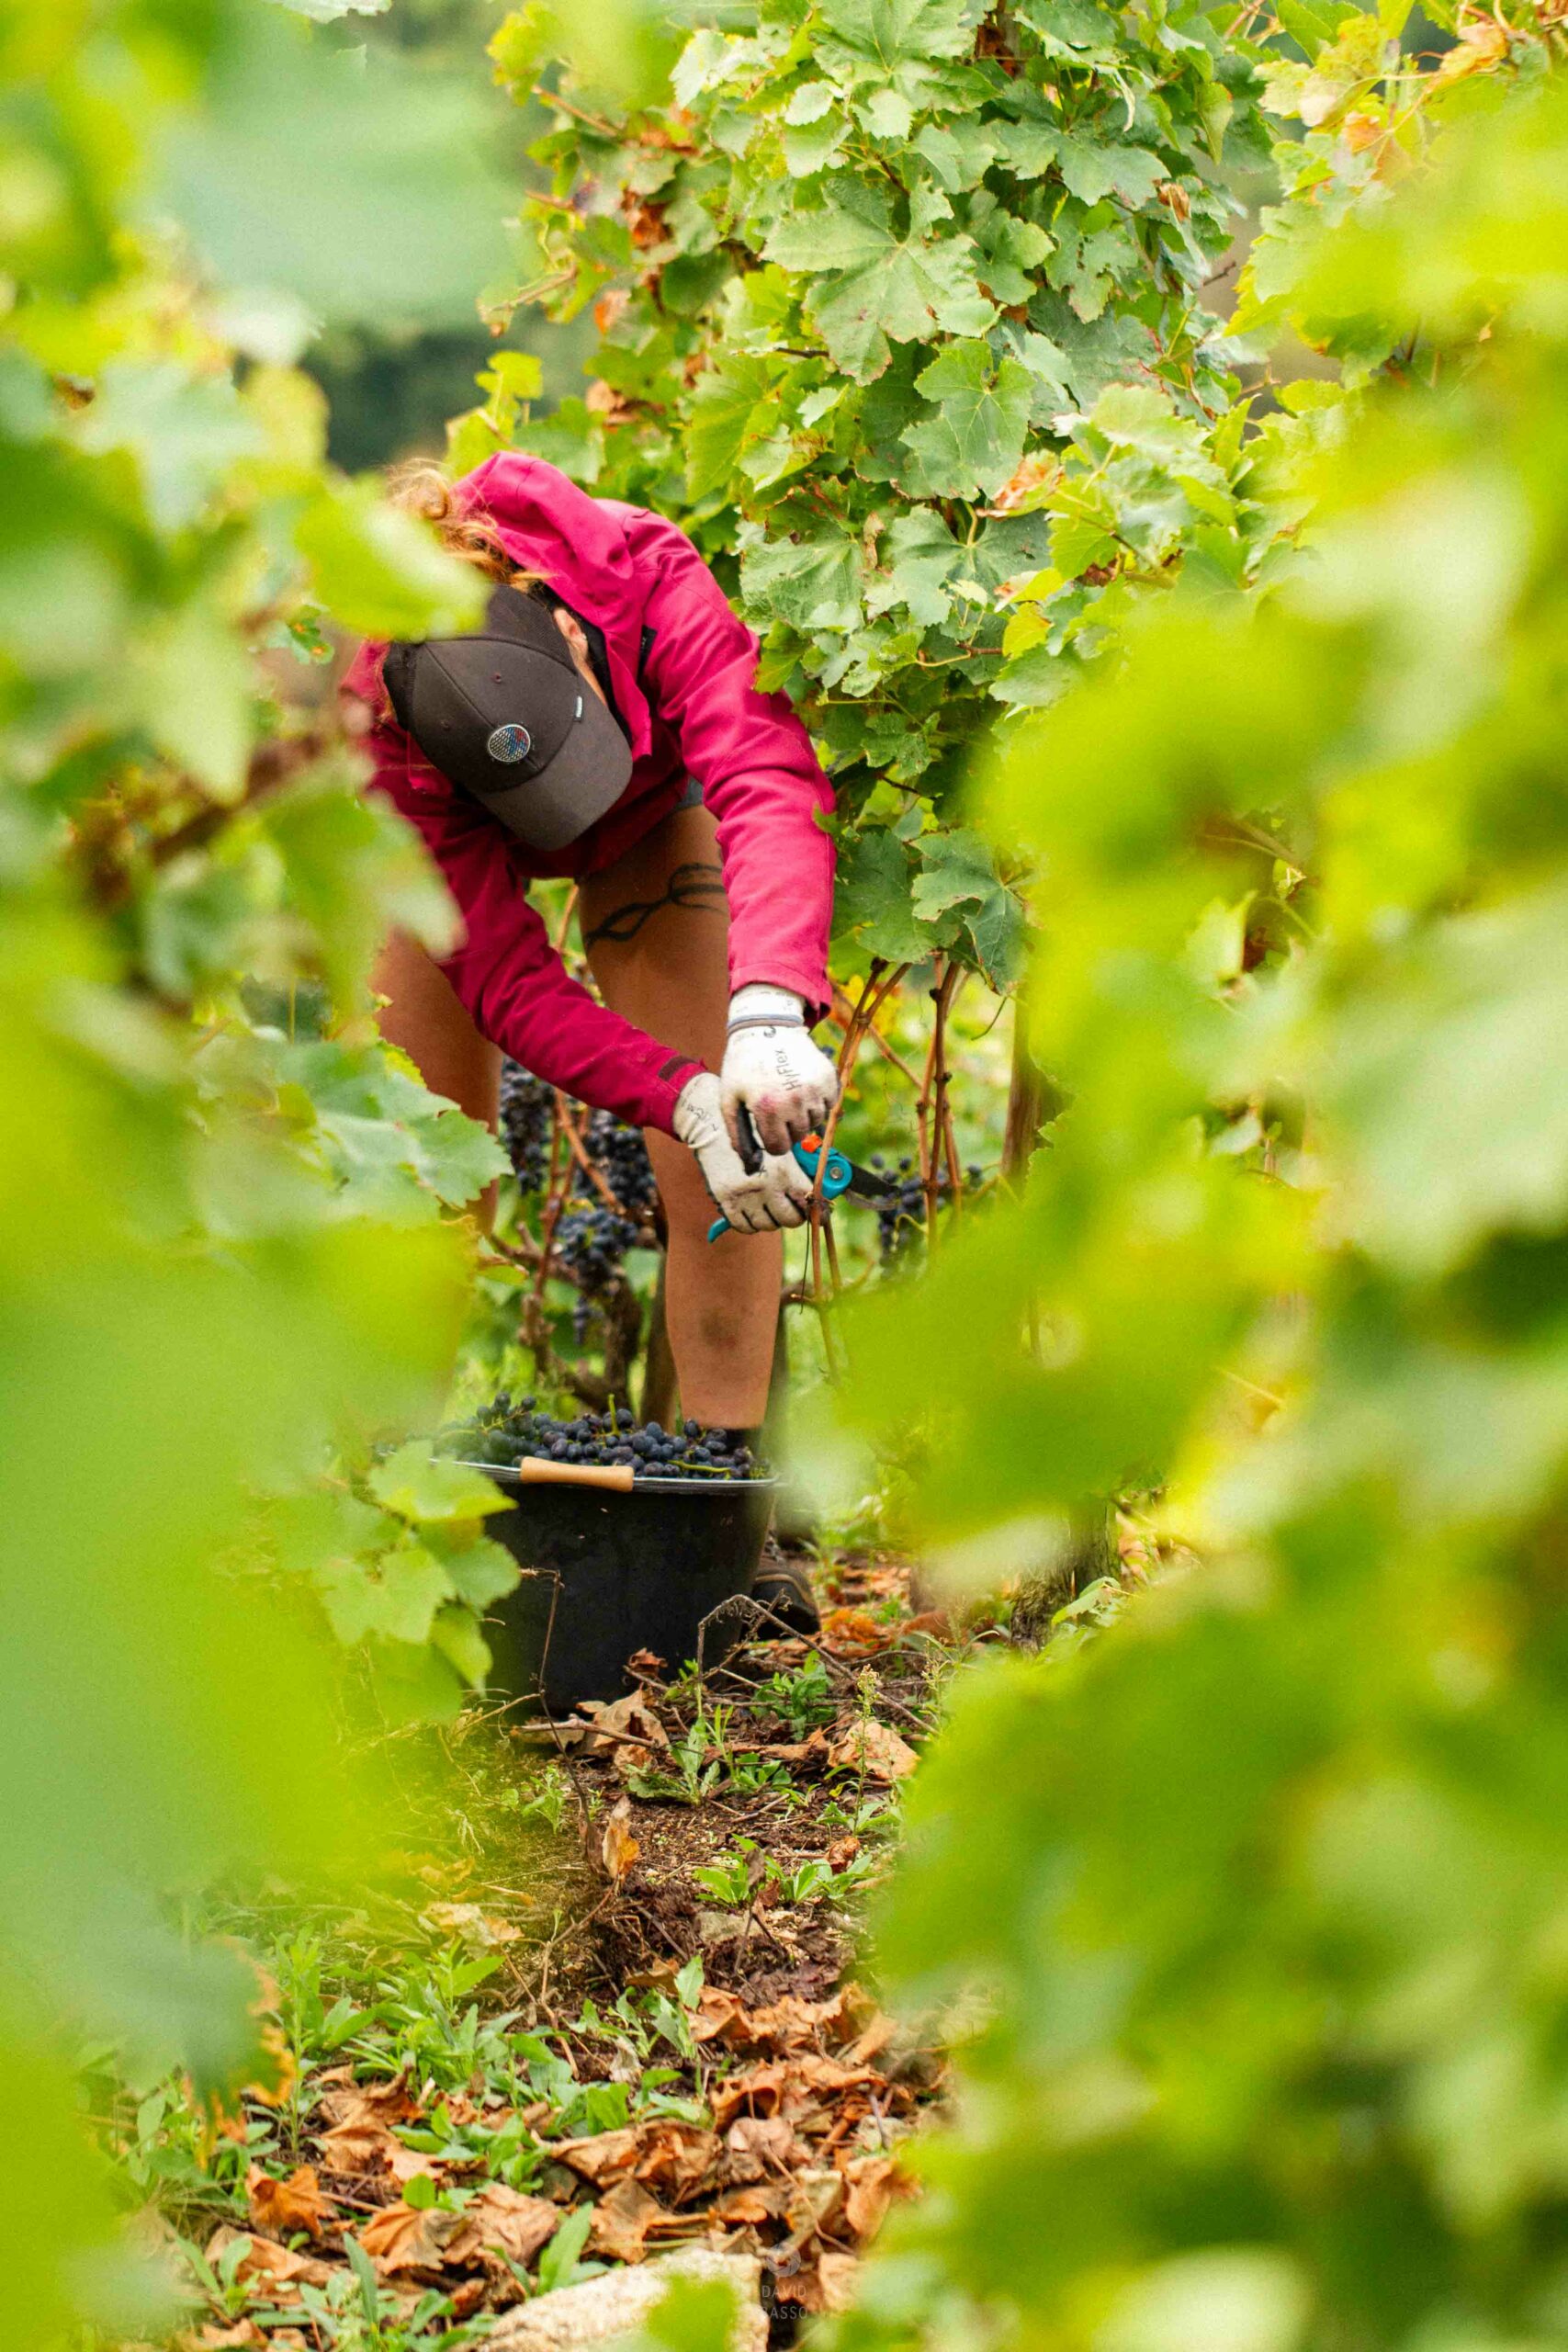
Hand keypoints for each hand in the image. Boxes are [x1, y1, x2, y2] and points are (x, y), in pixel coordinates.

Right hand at [673, 1073, 813, 1231]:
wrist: (713, 1123)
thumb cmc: (752, 1131)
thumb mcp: (780, 1145)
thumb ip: (801, 1165)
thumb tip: (822, 1188)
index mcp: (785, 1170)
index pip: (809, 1202)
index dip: (814, 1207)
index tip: (813, 1208)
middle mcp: (766, 1185)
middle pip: (790, 1220)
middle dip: (793, 1216)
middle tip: (790, 1208)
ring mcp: (744, 1195)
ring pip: (767, 1226)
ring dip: (771, 1220)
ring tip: (769, 1206)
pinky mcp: (725, 1200)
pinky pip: (743, 1227)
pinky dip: (750, 1224)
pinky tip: (752, 1211)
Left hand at [720, 984, 838, 1155]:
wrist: (766, 1026)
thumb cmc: (743, 1066)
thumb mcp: (729, 1100)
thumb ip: (738, 1136)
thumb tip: (752, 1165)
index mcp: (768, 1109)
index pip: (779, 1148)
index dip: (770, 1139)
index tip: (765, 1124)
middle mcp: (795, 1101)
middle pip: (799, 1136)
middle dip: (786, 1127)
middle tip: (776, 1104)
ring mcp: (815, 1089)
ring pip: (816, 1122)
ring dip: (803, 1114)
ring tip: (788, 1093)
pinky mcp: (829, 1077)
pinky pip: (830, 1104)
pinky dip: (819, 1100)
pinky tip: (803, 1085)